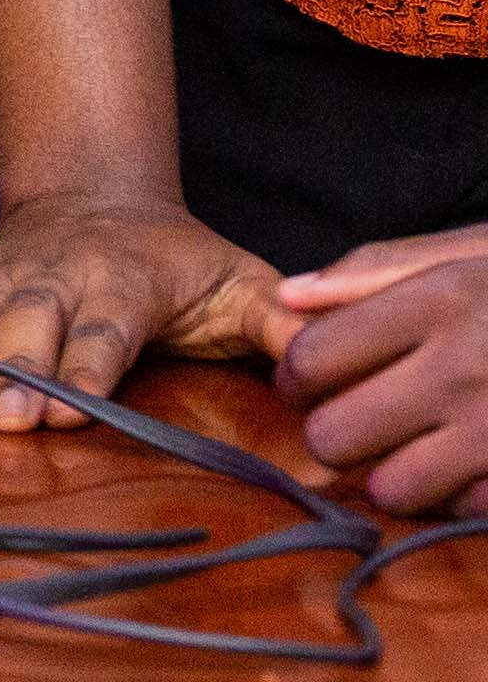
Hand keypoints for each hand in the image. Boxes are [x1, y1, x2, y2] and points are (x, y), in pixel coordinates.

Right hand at [0, 187, 286, 424]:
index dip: (86, 366)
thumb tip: (322, 357)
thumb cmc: (178, 260)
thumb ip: (281, 321)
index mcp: (123, 280)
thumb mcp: (242, 281)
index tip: (71, 405)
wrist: (98, 193)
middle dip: (13, 372)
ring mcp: (3, 275)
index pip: (106, 329)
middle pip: (30, 325)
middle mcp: (55, 275)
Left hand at [281, 236, 487, 511]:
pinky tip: (473, 467)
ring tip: (412, 450)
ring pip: (395, 488)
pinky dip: (460, 497)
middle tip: (356, 419)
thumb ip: (378, 270)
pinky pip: (466, 509)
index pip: (313, 358)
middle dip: (334, 432)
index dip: (297, 375)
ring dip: (393, 476)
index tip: (310, 378)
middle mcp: (462, 368)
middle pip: (336, 434)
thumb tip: (289, 297)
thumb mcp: (473, 249)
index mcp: (437, 302)